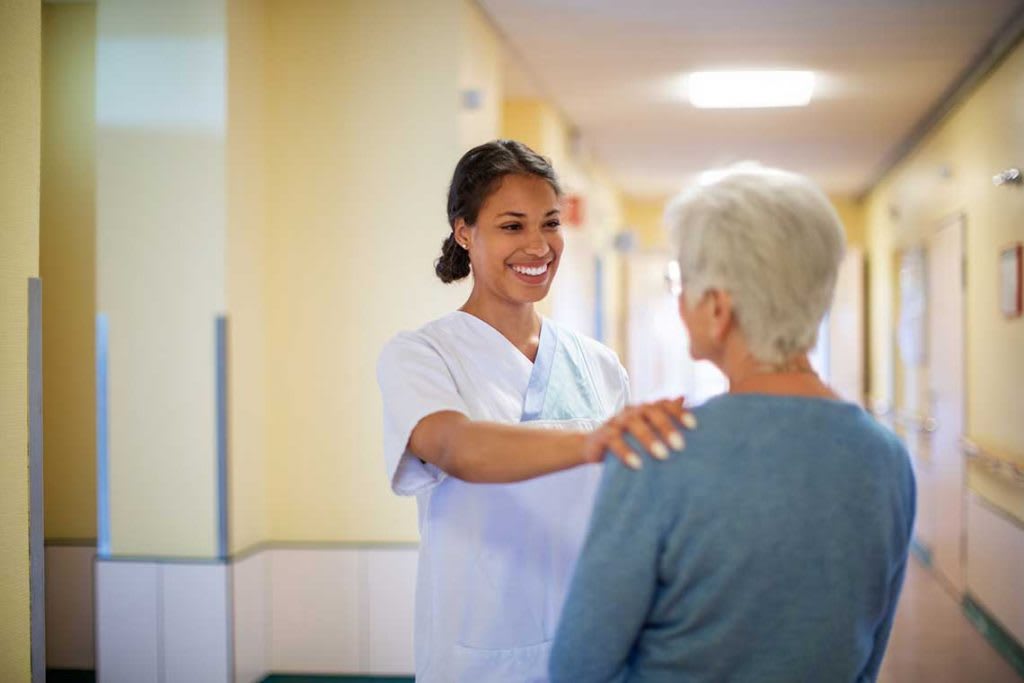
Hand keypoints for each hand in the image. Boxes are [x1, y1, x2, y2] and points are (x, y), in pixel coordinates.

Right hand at [581, 397, 696, 469]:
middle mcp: (632, 411)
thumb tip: (684, 398)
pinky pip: (614, 440)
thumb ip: (666, 418)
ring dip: (648, 438)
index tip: (694, 426)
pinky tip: (637, 464)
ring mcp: (616, 421)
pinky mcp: (603, 435)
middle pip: (650, 412)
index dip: (679, 412)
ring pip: (633, 424)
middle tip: (680, 446)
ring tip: (663, 456)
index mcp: (645, 409)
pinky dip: (626, 452)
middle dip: (666, 427)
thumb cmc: (629, 439)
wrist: (595, 446)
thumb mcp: (650, 431)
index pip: (664, 404)